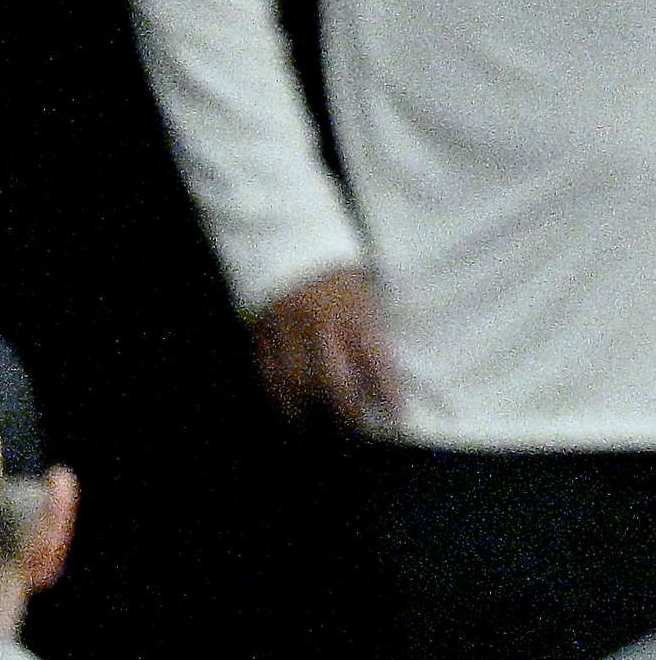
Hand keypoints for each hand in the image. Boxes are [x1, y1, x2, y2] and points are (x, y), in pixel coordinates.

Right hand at [249, 266, 402, 432]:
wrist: (287, 235)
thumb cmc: (335, 263)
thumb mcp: (363, 285)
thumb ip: (369, 325)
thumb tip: (380, 370)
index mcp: (352, 307)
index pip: (375, 359)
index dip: (387, 392)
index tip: (397, 415)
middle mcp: (320, 323)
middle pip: (333, 382)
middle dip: (347, 410)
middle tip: (356, 424)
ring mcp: (287, 330)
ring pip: (298, 384)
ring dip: (312, 407)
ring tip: (321, 419)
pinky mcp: (262, 334)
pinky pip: (270, 375)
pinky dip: (281, 396)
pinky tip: (292, 407)